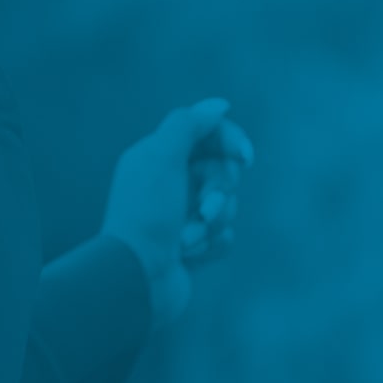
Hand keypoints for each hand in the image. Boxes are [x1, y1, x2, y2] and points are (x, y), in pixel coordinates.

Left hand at [96, 98, 256, 326]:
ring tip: (187, 239)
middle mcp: (170, 181)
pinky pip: (224, 234)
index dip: (231, 141)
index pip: (208, 132)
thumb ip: (188, 124)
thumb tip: (219, 106)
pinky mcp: (194, 244)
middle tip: (204, 208)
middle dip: (219, 190)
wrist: (138, 276)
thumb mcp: (162, 157)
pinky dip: (211, 243)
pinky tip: (188, 255)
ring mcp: (182, 214)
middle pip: (222, 169)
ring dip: (212, 222)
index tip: (244, 157)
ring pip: (227, 204)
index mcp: (158, 155)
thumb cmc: (146, 214)